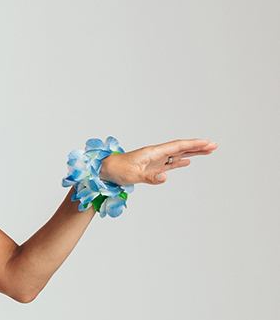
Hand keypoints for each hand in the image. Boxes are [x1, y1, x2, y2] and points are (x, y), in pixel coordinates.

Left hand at [100, 138, 216, 187]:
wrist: (104, 170)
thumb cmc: (116, 170)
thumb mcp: (134, 175)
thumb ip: (151, 176)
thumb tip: (166, 176)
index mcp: (153, 152)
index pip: (177, 146)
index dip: (192, 144)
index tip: (206, 142)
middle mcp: (156, 154)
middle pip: (181, 148)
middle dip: (197, 147)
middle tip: (214, 145)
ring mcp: (154, 160)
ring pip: (177, 155)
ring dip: (192, 153)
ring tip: (207, 151)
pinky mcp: (151, 167)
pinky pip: (169, 163)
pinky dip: (179, 162)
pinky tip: (187, 162)